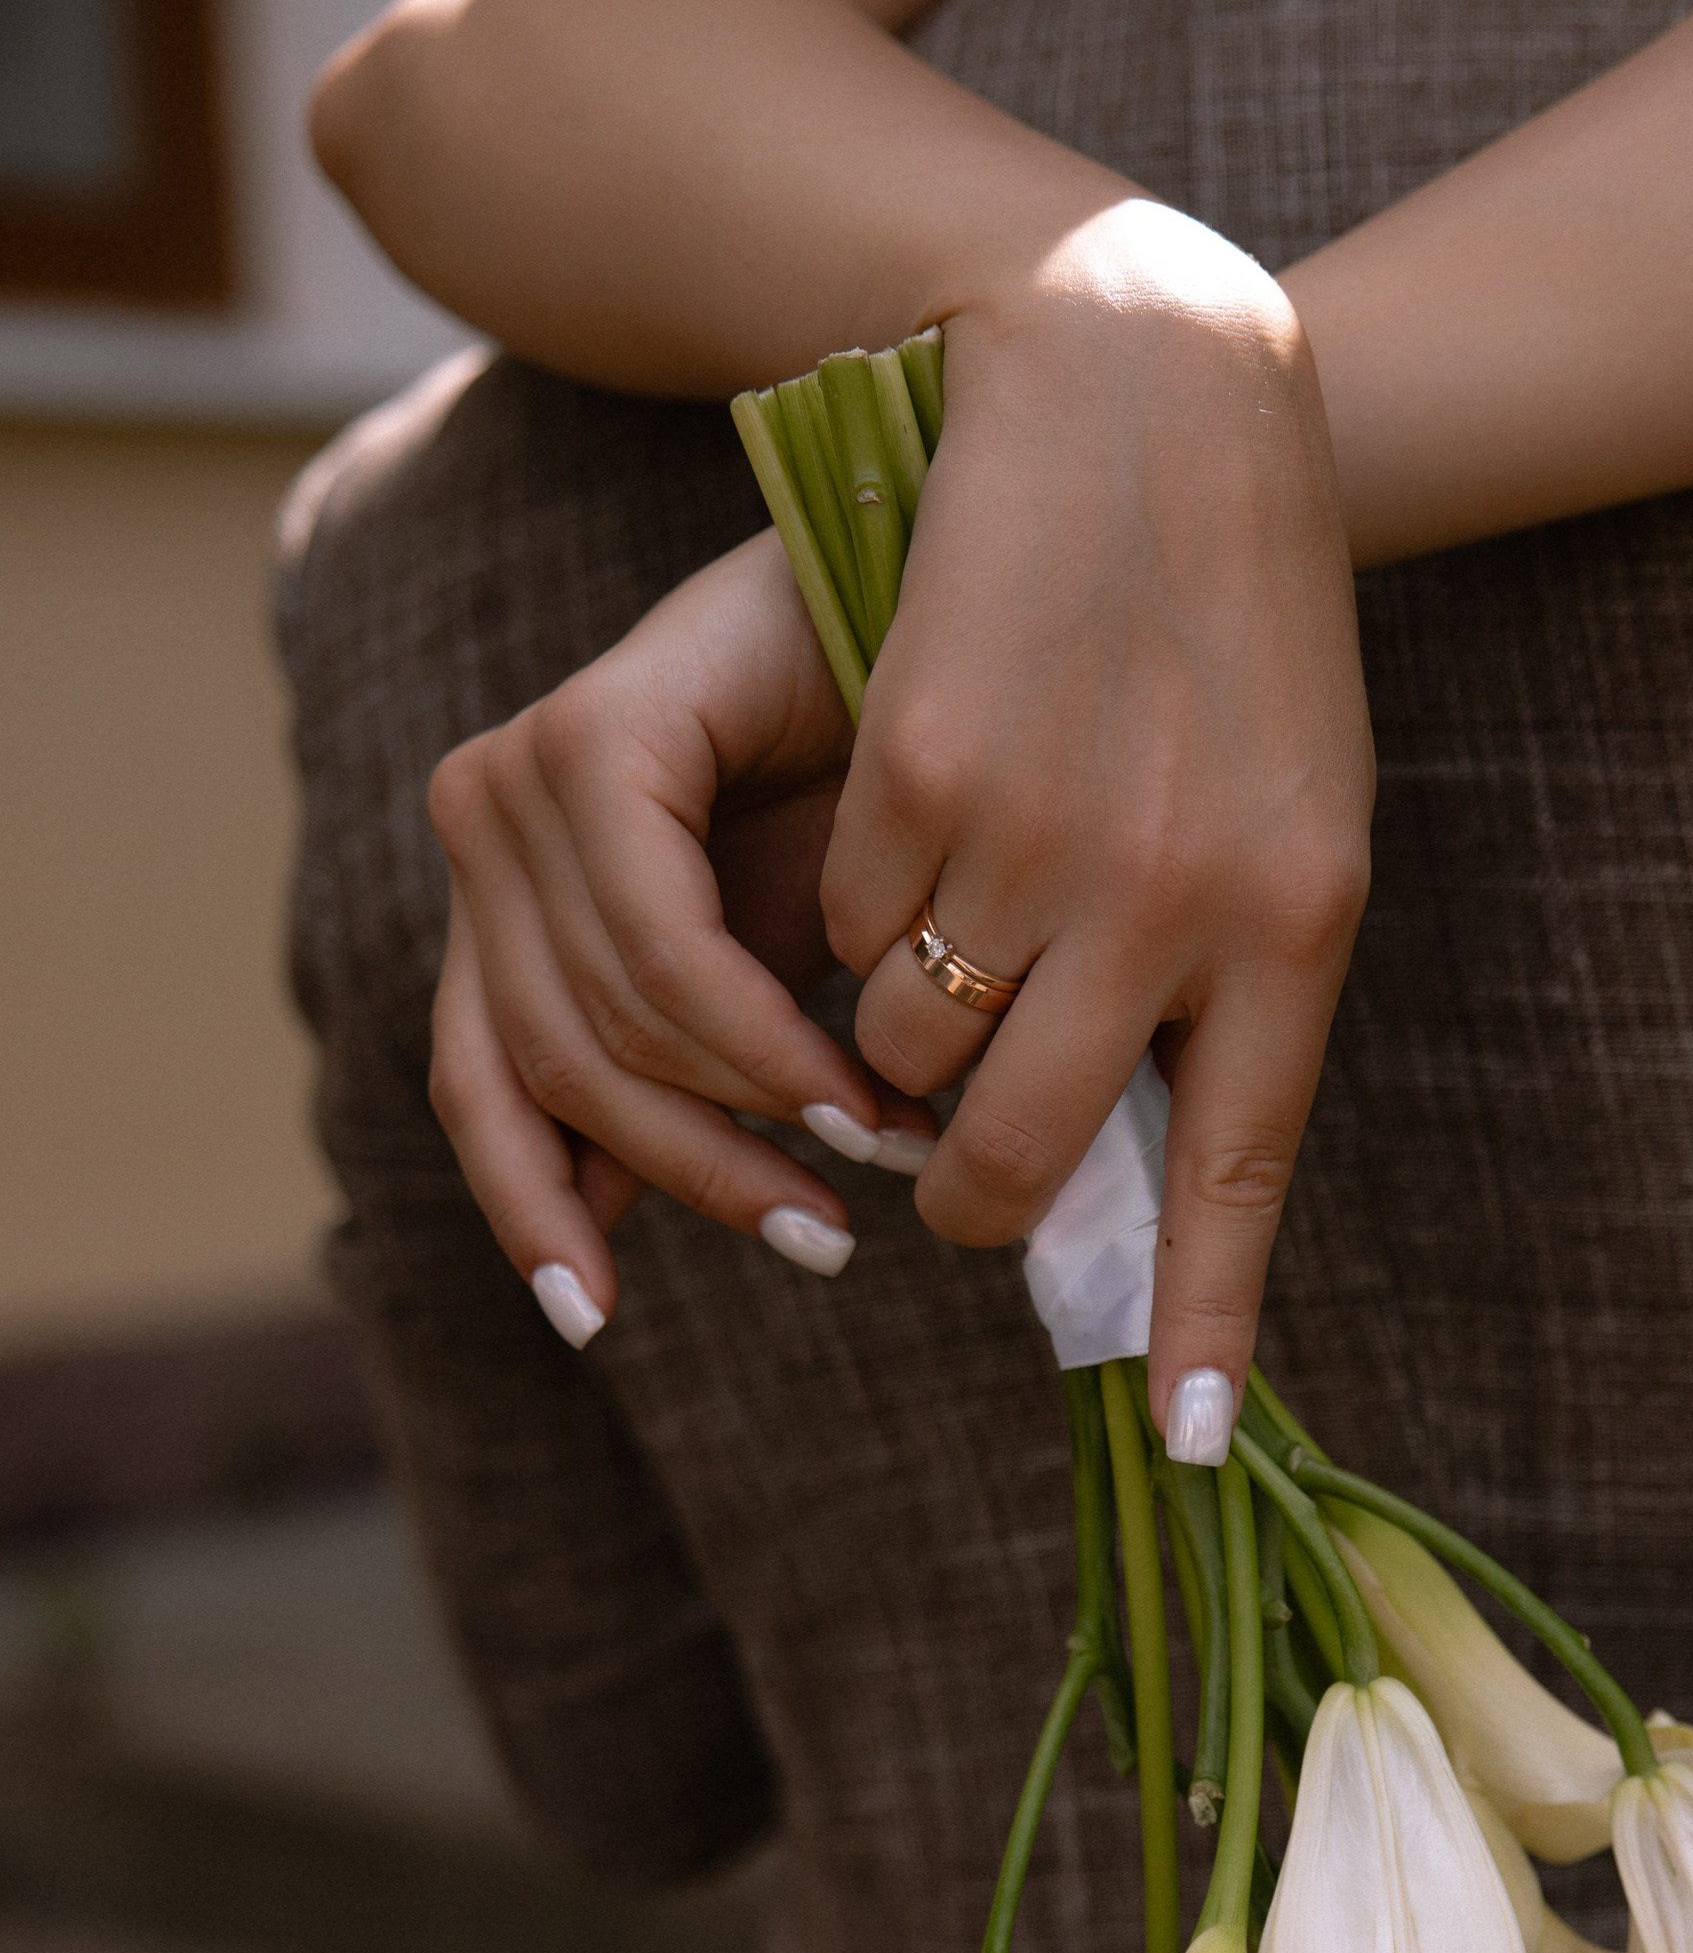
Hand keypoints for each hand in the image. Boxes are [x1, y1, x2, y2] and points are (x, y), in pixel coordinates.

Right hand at [426, 196, 1374, 1440]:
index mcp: (1299, 931)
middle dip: (957, 1188)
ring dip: (895, 1024)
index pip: (1240, 1180)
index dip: (1204, 1325)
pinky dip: (855, 900)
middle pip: (1016, 1159)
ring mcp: (1044, 842)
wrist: (1160, 400)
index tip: (1177, 1444)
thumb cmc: (1236, 645)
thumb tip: (1131, 1202)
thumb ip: (1225, 1005)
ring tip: (951, 917)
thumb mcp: (1289, 829)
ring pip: (904, 1053)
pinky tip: (917, 798)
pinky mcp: (922, 774)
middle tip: (936, 1167)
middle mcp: (1182, 904)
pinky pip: (841, 928)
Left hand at [426, 531, 923, 1338]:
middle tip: (826, 1237)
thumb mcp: (774, 979)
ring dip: (751, 1118)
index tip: (597, 1324)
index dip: (527, 1213)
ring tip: (872, 1157)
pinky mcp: (588, 739)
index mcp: (507, 893)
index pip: (476, 1088)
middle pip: (549, 1077)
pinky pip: (656, 952)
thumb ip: (686, 1084)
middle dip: (699, 1178)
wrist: (957, 628)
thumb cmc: (886, 804)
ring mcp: (519, 775)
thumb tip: (609, 1226)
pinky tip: (843, 1091)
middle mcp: (487, 825)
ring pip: (606, 1028)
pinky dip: (755, 1041)